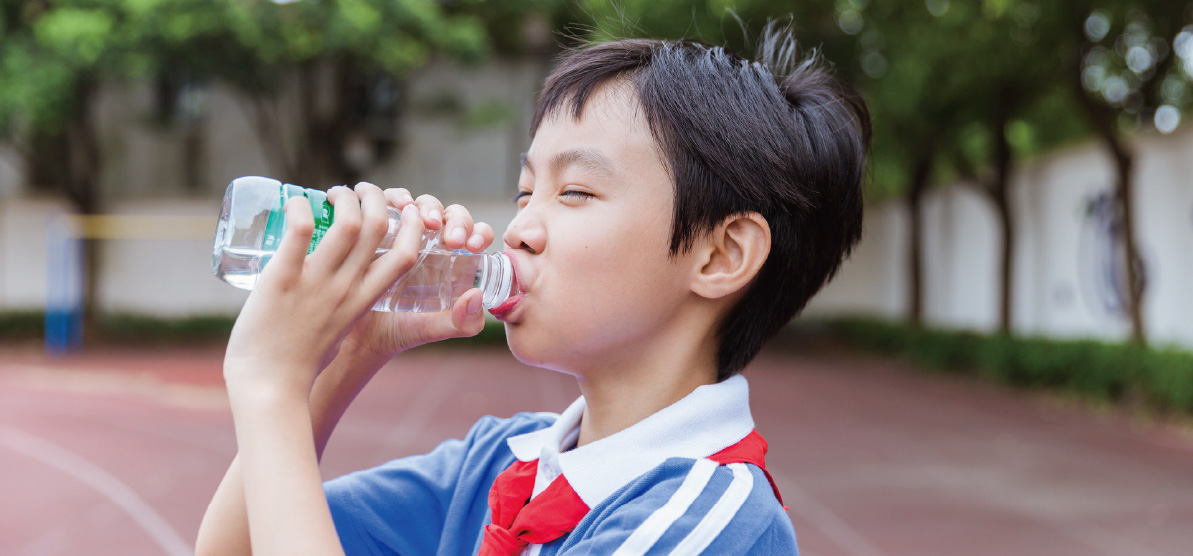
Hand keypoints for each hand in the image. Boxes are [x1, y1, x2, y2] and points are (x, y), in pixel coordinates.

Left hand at [223, 182, 426, 400]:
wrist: (270, 389)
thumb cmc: (299, 366)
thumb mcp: (337, 333)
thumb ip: (340, 311)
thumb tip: (331, 295)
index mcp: (364, 301)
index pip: (405, 254)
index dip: (409, 225)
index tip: (398, 210)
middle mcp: (346, 288)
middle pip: (378, 227)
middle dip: (374, 197)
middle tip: (357, 191)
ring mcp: (317, 283)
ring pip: (348, 222)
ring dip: (342, 197)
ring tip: (330, 193)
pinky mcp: (283, 279)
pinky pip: (300, 230)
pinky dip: (300, 207)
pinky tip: (295, 203)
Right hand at [338, 188, 496, 364]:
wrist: (357, 335)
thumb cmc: (401, 331)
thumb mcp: (434, 329)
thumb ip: (464, 323)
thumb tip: (476, 295)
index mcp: (453, 261)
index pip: (474, 235)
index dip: (478, 233)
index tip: (472, 246)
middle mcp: (432, 241)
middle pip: (450, 215)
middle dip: (455, 219)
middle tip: (450, 239)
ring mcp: (405, 231)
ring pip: (421, 204)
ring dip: (425, 205)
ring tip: (422, 219)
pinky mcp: (377, 226)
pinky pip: (387, 202)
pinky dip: (392, 196)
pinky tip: (393, 206)